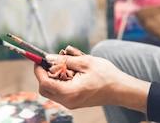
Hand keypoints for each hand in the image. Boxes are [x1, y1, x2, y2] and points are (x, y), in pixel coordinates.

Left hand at [34, 49, 149, 112]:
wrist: (121, 90)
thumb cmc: (106, 75)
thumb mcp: (85, 62)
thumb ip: (65, 60)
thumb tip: (48, 57)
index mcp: (69, 92)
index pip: (44, 83)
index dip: (39, 70)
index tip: (39, 59)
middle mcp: (68, 101)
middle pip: (45, 88)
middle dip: (44, 73)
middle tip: (50, 59)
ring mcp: (71, 102)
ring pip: (53, 89)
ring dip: (55, 74)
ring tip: (66, 61)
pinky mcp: (75, 100)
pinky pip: (62, 90)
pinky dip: (62, 78)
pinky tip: (73, 68)